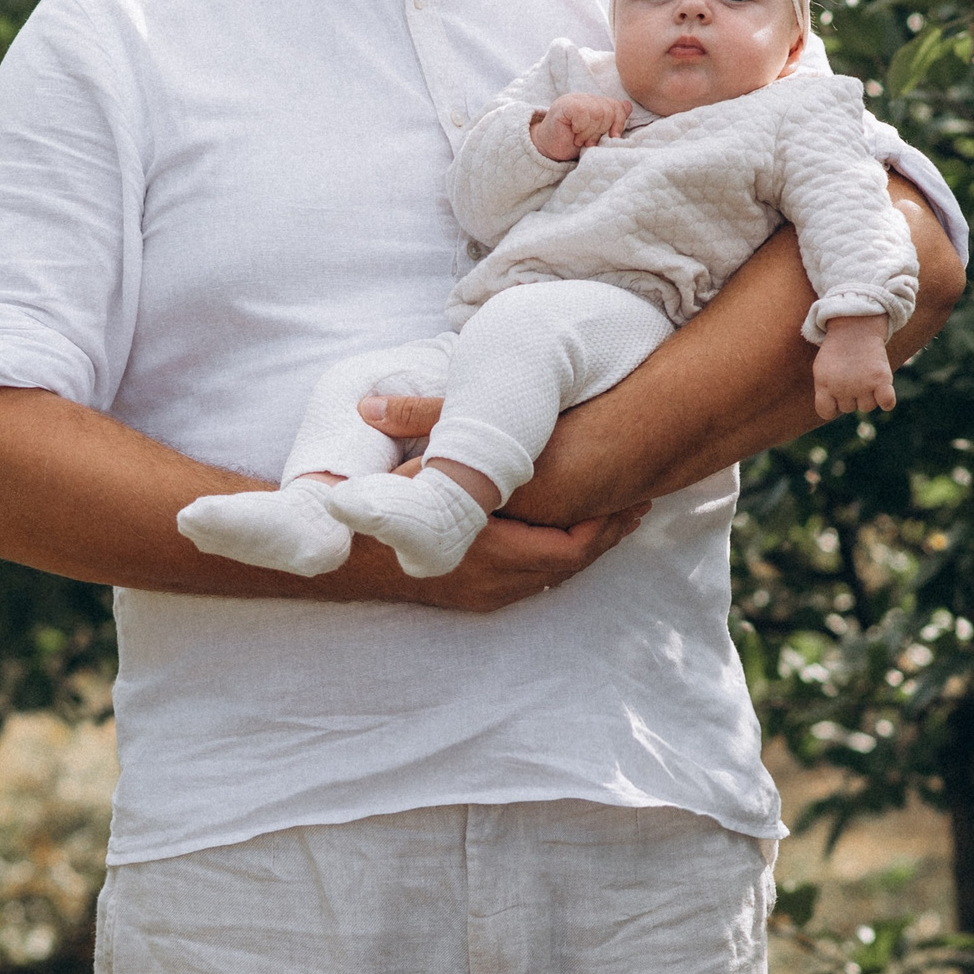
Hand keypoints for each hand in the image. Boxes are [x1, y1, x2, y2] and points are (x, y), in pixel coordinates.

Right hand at [353, 393, 646, 609]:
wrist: (339, 566)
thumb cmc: (372, 517)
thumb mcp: (407, 462)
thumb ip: (423, 420)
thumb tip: (430, 376)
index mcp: (487, 547)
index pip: (568, 544)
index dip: (602, 520)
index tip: (625, 492)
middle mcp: (493, 579)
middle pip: (571, 562)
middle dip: (604, 532)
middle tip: (635, 502)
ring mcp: (484, 592)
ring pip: (553, 575)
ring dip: (583, 544)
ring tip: (612, 513)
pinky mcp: (476, 596)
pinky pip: (532, 580)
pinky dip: (554, 554)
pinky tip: (563, 531)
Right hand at [529, 92, 632, 160]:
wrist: (548, 149)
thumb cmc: (572, 143)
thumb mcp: (597, 133)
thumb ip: (612, 120)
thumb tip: (628, 106)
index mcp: (595, 103)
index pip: (616, 106)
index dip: (619, 122)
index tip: (613, 137)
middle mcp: (585, 98)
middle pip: (608, 110)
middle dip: (601, 131)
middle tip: (589, 141)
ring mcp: (574, 100)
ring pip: (598, 113)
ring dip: (590, 132)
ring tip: (580, 139)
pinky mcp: (564, 105)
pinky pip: (582, 113)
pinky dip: (581, 128)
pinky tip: (574, 134)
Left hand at [813, 316, 896, 419]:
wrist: (856, 327)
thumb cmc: (838, 350)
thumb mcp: (822, 368)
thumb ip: (825, 390)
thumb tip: (834, 412)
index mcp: (823, 384)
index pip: (825, 412)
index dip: (832, 406)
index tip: (836, 396)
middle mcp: (841, 387)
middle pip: (849, 408)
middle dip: (851, 395)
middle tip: (853, 375)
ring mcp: (861, 384)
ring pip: (867, 406)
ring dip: (869, 395)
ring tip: (865, 375)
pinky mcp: (881, 379)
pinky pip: (887, 403)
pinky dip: (887, 400)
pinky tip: (882, 389)